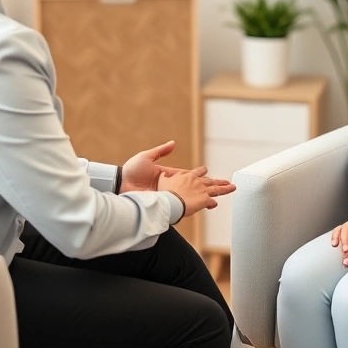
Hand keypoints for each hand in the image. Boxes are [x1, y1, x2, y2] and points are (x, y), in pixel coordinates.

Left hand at [120, 140, 235, 196]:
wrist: (120, 185)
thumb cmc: (130, 171)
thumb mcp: (146, 157)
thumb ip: (160, 151)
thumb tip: (172, 144)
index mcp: (168, 175)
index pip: (189, 175)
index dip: (201, 175)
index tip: (210, 174)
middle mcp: (172, 186)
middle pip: (198, 185)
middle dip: (213, 185)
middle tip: (227, 185)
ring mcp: (172, 194)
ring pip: (197, 194)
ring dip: (212, 193)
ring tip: (225, 193)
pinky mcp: (169, 202)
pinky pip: (188, 203)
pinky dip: (201, 203)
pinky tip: (212, 203)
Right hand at [157, 171, 219, 217]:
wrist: (170, 201)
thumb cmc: (165, 192)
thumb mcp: (163, 180)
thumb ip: (165, 177)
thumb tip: (163, 174)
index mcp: (187, 176)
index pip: (197, 173)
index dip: (201, 173)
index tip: (204, 172)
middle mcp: (196, 181)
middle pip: (210, 180)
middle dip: (217, 180)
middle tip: (224, 181)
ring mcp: (202, 190)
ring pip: (217, 188)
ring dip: (225, 188)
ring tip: (232, 187)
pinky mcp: (204, 199)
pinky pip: (212, 202)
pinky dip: (213, 204)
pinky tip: (214, 205)